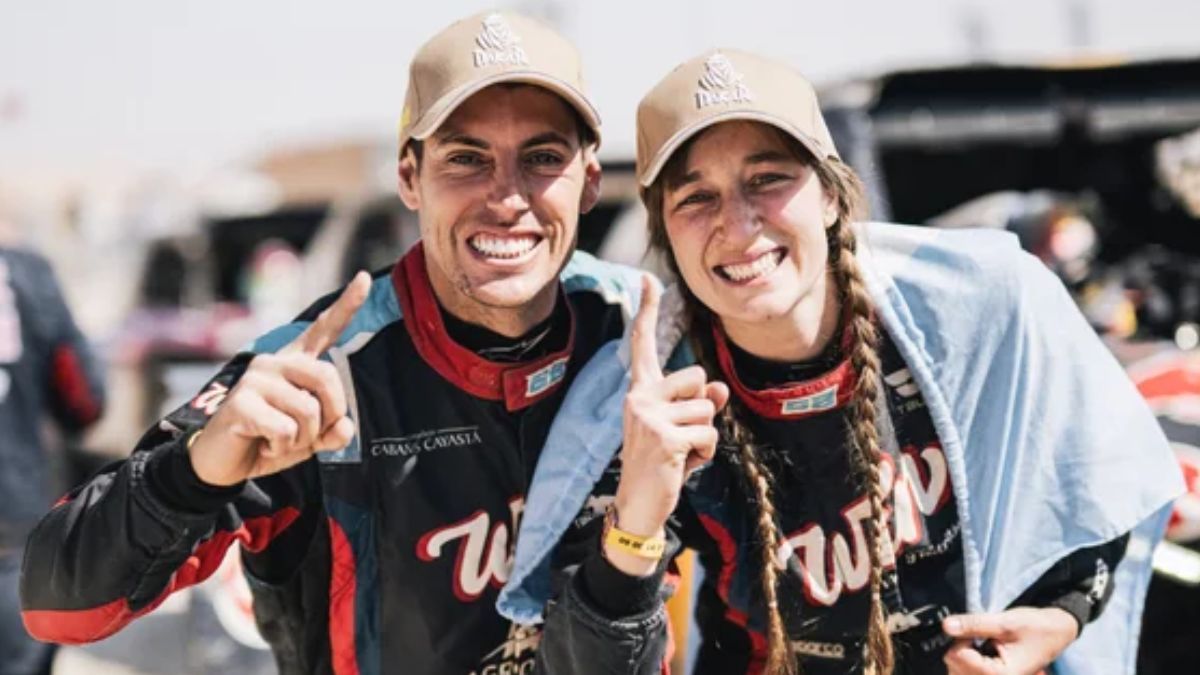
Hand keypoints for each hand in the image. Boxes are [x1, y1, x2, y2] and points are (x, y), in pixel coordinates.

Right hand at [189, 272, 370, 486]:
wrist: (222, 462)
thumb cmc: (269, 442)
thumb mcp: (310, 439)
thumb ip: (334, 432)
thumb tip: (345, 428)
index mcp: (295, 363)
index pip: (324, 329)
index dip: (347, 305)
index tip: (365, 277)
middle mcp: (275, 361)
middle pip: (328, 377)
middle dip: (330, 415)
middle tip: (308, 435)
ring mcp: (256, 378)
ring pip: (308, 410)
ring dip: (302, 439)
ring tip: (278, 440)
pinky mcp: (241, 401)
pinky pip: (285, 430)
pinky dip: (281, 448)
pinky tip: (263, 444)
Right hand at [608, 277, 728, 574]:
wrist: (639, 507)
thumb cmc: (662, 465)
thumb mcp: (683, 430)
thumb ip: (700, 404)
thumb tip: (720, 388)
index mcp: (640, 391)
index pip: (642, 345)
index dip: (646, 311)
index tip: (648, 279)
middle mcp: (638, 396)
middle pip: (699, 380)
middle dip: (703, 411)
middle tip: (680, 439)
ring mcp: (648, 415)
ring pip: (708, 408)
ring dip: (705, 436)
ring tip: (682, 454)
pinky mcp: (662, 436)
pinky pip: (708, 433)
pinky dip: (705, 453)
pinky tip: (684, 466)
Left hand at [942, 607, 1079, 674]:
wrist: (1055, 633)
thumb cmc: (1037, 629)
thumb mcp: (1005, 622)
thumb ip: (974, 624)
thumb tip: (946, 626)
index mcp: (1000, 674)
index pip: (958, 658)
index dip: (961, 639)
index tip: (975, 631)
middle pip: (954, 667)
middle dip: (961, 648)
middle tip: (979, 637)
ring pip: (957, 670)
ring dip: (963, 654)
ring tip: (982, 644)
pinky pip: (966, 671)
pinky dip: (968, 659)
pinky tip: (981, 651)